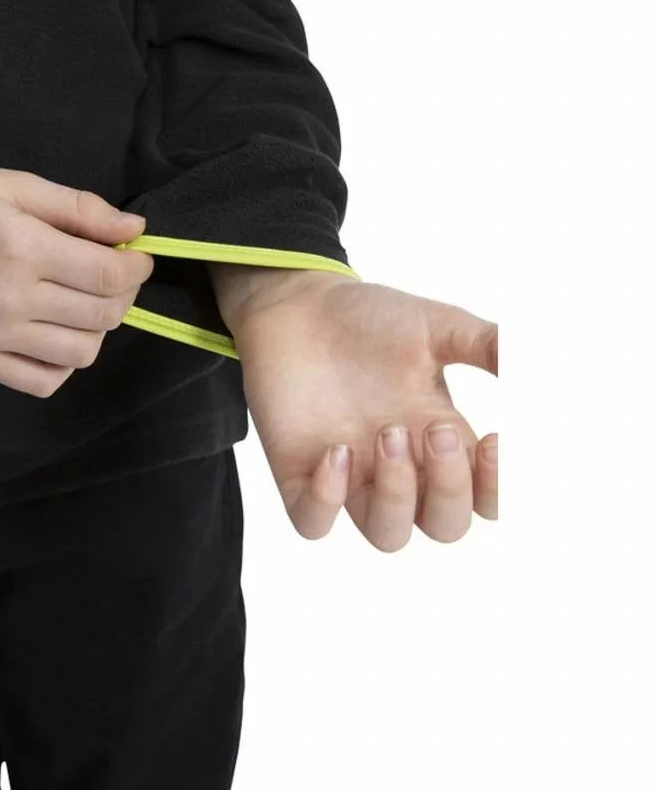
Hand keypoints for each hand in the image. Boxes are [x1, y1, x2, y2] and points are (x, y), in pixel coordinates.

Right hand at [0, 163, 152, 395]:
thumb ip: (81, 209)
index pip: (107, 276)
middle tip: (114, 274)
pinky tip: (57, 332)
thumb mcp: (18, 186)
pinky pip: (44, 382)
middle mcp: (9, 299)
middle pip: (102, 316)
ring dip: (97, 328)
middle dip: (124, 293)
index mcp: (21, 249)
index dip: (137, 267)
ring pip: (81, 353)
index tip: (138, 256)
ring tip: (83, 301)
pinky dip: (64, 363)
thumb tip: (135, 230)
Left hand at [211, 266, 497, 550]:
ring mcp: (349, 475)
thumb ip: (488, 345)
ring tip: (387, 434)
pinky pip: (313, 521)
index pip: (483, 498)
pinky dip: (327, 500)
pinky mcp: (298, 472)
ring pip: (387, 535)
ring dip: (398, 495)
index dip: (497, 489)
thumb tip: (541, 365)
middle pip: (444, 525)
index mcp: (438, 436)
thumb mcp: (435, 326)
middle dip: (449, 486)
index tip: (496, 441)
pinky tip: (335, 451)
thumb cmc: (365, 317)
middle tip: (434, 428)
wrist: (295, 301)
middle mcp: (399, 466)